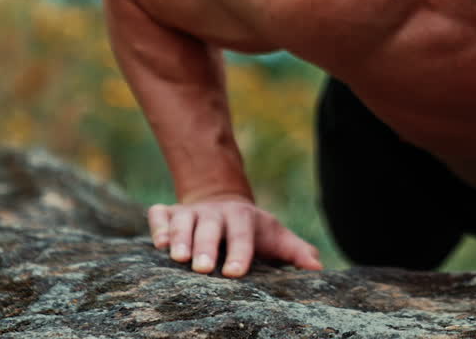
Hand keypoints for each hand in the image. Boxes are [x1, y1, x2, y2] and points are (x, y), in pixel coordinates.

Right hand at [147, 193, 322, 276]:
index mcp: (243, 217)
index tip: (235, 273)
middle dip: (205, 245)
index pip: (243, 233)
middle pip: (210, 226)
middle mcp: (215, 213)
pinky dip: (157, 225)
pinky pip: (160, 215)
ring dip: (179, 236)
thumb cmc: (252, 229)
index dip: (240, 252)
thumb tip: (318, 267)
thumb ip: (296, 251)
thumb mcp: (275, 236)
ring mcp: (191, 212)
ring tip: (177, 257)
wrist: (223, 201)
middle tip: (201, 267)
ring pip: (183, 220)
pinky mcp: (170, 213)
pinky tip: (158, 242)